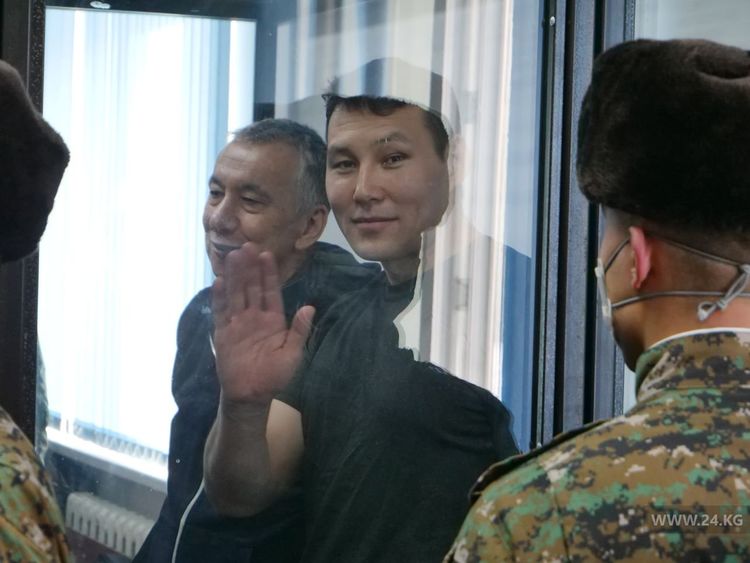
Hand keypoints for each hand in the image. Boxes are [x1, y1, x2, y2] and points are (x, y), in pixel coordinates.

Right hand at [212, 243, 314, 406]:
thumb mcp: (293, 354)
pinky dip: (220, 297)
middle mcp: (255, 317)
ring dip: (235, 275)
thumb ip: (299, 330)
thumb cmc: (275, 377)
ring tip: (233, 255)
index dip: (269, 273)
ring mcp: (238, 323)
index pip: (271, 291)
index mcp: (273, 320)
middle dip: (250, 267)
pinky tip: (219, 281)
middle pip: (252, 287)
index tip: (266, 255)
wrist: (251, 396)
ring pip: (236, 294)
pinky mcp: (223, 333)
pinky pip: (221, 312)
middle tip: (247, 245)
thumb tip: (309, 307)